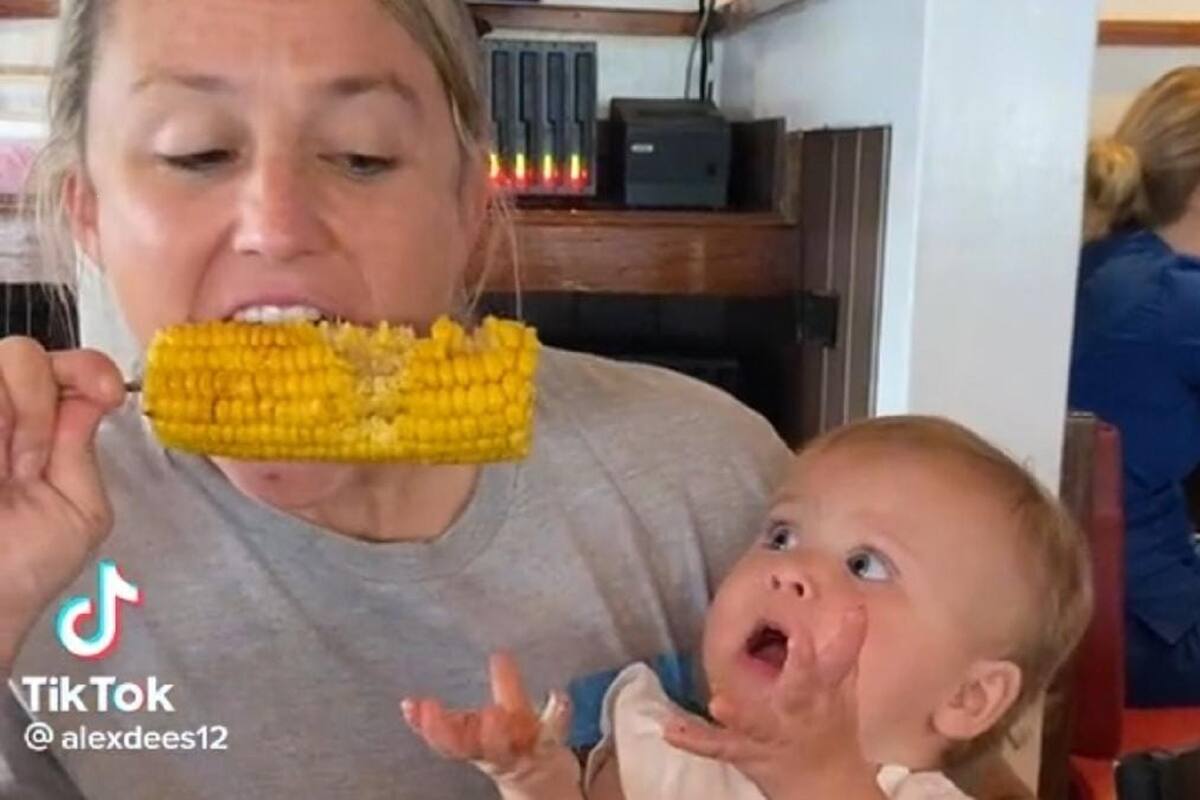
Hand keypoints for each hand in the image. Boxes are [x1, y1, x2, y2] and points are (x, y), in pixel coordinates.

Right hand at [0, 339, 125, 673]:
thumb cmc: (24, 566)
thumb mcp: (79, 507)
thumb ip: (82, 446)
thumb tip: (94, 393)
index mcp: (41, 427)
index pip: (66, 364)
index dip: (86, 367)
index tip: (106, 393)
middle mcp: (0, 413)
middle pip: (21, 354)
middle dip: (36, 405)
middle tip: (30, 465)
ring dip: (10, 422)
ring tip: (6, 477)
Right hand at [402, 652, 579, 796]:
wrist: (540, 783)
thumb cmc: (500, 749)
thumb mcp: (470, 734)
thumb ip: (443, 720)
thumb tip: (408, 704)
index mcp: (472, 747)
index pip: (445, 740)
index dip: (428, 725)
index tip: (412, 704)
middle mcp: (493, 753)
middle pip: (470, 748)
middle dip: (454, 731)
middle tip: (438, 708)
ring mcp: (520, 751)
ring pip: (506, 747)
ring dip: (496, 733)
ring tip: (493, 711)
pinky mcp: (548, 745)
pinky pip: (553, 730)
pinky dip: (557, 712)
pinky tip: (558, 695)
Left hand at [664, 607, 883, 799]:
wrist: (827, 786)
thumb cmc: (831, 725)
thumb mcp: (841, 685)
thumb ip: (843, 644)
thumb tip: (850, 603)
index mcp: (824, 690)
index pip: (840, 660)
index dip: (847, 636)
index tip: (853, 610)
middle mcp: (801, 710)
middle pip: (802, 688)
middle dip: (803, 666)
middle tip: (799, 643)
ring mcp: (773, 733)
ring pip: (758, 722)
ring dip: (741, 713)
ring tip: (718, 702)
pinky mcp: (747, 751)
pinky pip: (718, 746)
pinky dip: (695, 739)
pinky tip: (671, 730)